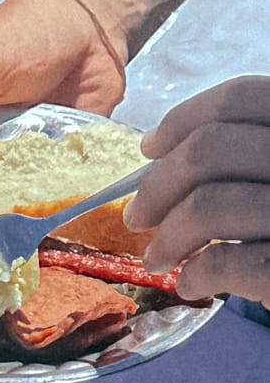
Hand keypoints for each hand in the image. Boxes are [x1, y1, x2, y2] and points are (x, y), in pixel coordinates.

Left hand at [125, 75, 269, 299]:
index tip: (149, 149)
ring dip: (166, 238)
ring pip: (207, 205)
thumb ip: (245, 156)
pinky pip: (225, 261)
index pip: (245, 98)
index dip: (185, 119)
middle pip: (210, 149)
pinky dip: (195, 275)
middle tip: (137, 218)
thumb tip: (158, 155)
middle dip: (156, 187)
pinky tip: (192, 284)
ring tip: (159, 260)